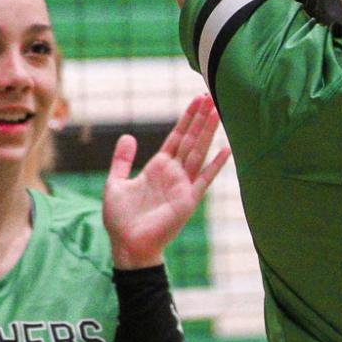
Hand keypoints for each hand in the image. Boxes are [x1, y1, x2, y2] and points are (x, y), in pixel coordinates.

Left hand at [103, 95, 229, 268]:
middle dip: (200, 118)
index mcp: (158, 167)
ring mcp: (182, 186)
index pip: (176, 137)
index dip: (186, 118)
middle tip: (212, 95)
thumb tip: (128, 136)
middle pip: (190, 140)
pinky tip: (226, 150)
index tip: (197, 100)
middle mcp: (174, 174)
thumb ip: (122, 160)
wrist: (126, 245)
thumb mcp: (115, 183)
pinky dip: (215, 166)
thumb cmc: (120, 219)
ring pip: (198, 153)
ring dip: (208, 133)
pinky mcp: (187, 200)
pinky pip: (204, 180)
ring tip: (218, 112)